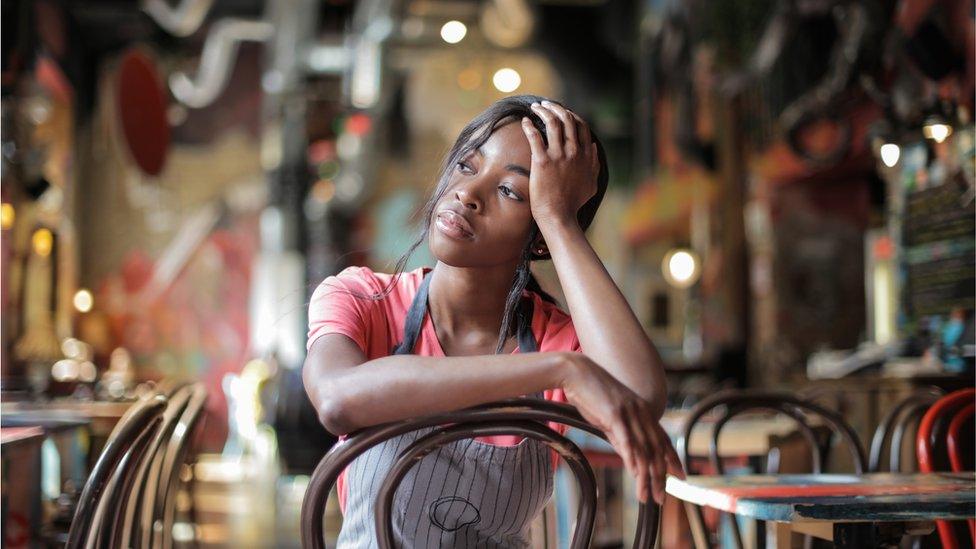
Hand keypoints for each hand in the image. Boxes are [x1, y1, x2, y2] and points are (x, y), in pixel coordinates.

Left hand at [520, 101, 598, 228]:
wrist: (559, 216)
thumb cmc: (574, 203)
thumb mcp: (592, 183)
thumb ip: (595, 164)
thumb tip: (594, 147)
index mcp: (586, 155)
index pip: (581, 125)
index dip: (571, 114)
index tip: (561, 112)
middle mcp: (574, 152)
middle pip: (567, 119)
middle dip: (556, 107)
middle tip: (545, 104)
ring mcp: (559, 156)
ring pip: (552, 122)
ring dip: (543, 111)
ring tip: (535, 107)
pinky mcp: (543, 161)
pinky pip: (535, 136)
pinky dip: (529, 126)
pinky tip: (525, 121)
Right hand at [559, 353, 684, 503]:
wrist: (576, 371)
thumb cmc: (590, 392)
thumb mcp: (610, 415)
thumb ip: (621, 434)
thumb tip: (627, 455)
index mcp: (643, 410)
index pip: (663, 439)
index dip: (673, 459)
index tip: (681, 476)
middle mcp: (641, 411)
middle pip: (657, 450)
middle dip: (661, 476)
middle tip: (662, 497)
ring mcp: (630, 413)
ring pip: (644, 450)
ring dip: (647, 477)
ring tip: (647, 496)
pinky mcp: (615, 414)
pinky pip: (628, 441)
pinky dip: (634, 460)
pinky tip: (637, 475)